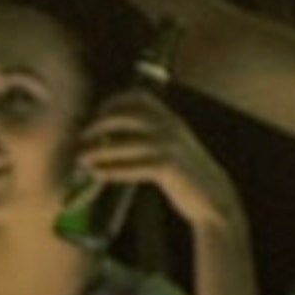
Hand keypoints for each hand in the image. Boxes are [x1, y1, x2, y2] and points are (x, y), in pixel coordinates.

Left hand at [69, 90, 241, 235]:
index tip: (96, 114)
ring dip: (99, 150)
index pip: (140, 97)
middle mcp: (171, 128)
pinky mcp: (169, 168)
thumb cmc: (184, 175)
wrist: (213, 197)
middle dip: (100, 124)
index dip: (113, 102)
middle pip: (128, 115)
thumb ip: (148, 138)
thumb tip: (109, 140)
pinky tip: (97, 174)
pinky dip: (112, 170)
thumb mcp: (170, 148)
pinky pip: (134, 167)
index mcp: (170, 120)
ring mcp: (171, 147)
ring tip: (81, 159)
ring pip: (126, 143)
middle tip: (82, 137)